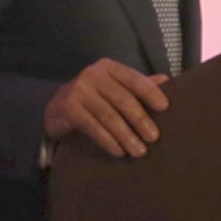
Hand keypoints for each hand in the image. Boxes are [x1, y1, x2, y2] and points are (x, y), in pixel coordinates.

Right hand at [43, 59, 169, 158]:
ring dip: (126, 135)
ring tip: (139, 151)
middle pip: (122, 99)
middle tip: (154, 138)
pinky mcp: (69, 109)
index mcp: (109, 68)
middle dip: (140, 120)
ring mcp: (80, 91)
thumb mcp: (114, 87)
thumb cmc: (93, 97)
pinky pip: (93, 127)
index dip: (149, 92)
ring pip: (109, 116)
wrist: (55, 107)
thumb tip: (165, 80)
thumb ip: (136, 85)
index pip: (133, 78)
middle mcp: (93, 75)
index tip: (165, 107)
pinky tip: (119, 152)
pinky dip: (108, 141)